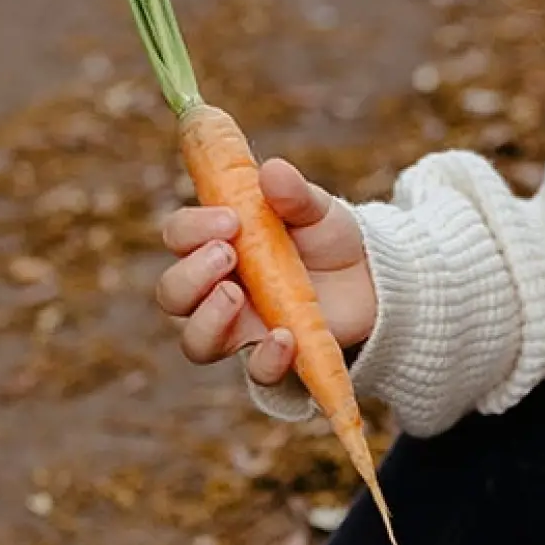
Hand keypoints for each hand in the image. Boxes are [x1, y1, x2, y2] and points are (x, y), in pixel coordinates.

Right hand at [154, 159, 376, 385]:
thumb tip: (273, 171)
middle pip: (173, 295)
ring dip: (208, 320)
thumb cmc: (328, 239)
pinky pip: (256, 373)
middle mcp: (217, 290)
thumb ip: (294, 194)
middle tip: (228, 254)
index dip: (192, 229)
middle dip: (191, 274)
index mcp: (217, 244)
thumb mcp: (317, 209)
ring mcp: (242, 329)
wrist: (371, 280)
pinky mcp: (274, 358)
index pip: (179, 237)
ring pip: (196, 342)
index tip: (229, 219)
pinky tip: (286, 337)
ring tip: (236, 297)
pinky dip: (266, 359)